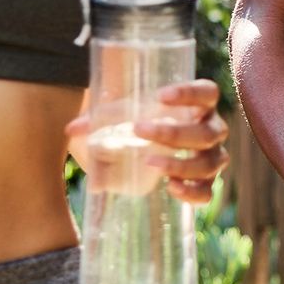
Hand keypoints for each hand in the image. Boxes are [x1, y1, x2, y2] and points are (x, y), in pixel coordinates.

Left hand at [66, 80, 229, 205]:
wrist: (142, 146)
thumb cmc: (138, 122)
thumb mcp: (119, 117)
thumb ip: (98, 120)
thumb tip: (72, 130)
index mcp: (198, 104)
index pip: (208, 92)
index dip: (191, 93)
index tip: (160, 96)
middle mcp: (211, 128)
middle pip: (208, 132)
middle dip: (174, 133)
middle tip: (139, 131)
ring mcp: (211, 157)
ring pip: (212, 162)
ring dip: (182, 164)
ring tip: (150, 163)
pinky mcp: (205, 182)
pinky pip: (208, 191)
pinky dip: (193, 192)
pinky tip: (171, 188)